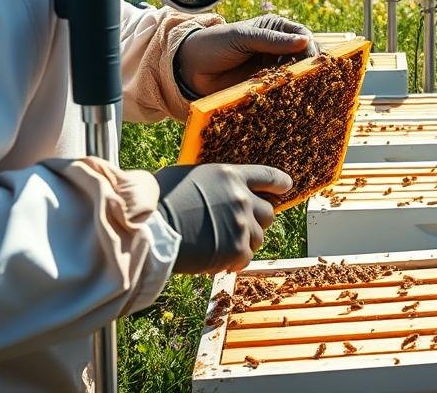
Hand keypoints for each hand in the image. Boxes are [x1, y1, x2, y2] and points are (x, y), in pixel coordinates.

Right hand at [153, 163, 291, 273]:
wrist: (150, 231)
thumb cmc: (159, 201)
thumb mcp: (186, 176)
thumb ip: (210, 181)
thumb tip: (211, 187)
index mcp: (231, 176)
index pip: (269, 176)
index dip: (280, 183)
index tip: (286, 188)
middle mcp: (242, 198)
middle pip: (268, 213)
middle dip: (257, 220)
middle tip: (238, 227)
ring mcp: (241, 225)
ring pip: (259, 238)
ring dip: (244, 242)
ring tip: (221, 245)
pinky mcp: (237, 250)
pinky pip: (245, 258)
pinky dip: (233, 261)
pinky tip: (217, 259)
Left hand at [176, 15, 317, 95]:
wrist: (189, 68)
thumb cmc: (214, 44)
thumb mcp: (243, 37)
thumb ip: (272, 40)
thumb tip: (304, 41)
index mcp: (275, 29)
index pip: (303, 36)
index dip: (311, 47)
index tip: (314, 60)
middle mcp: (277, 48)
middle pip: (303, 57)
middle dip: (309, 67)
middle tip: (314, 79)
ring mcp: (271, 68)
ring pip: (295, 75)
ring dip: (300, 82)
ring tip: (304, 91)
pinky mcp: (264, 86)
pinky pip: (282, 90)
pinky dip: (288, 94)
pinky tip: (291, 100)